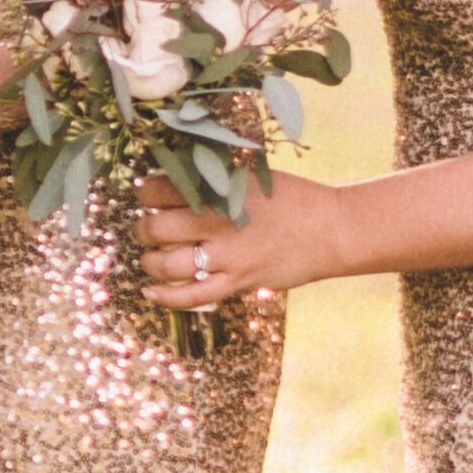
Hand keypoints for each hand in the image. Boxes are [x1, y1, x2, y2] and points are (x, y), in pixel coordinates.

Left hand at [137, 166, 349, 310]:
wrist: (330, 228)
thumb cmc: (290, 197)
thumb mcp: (249, 175)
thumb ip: (212, 178)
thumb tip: (171, 175)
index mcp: (218, 190)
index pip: (158, 190)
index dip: (144, 192)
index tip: (145, 193)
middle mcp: (217, 223)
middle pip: (155, 228)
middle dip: (142, 227)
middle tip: (146, 225)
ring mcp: (227, 256)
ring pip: (166, 264)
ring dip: (149, 261)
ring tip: (151, 255)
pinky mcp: (238, 282)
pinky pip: (192, 296)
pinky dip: (166, 297)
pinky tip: (150, 292)